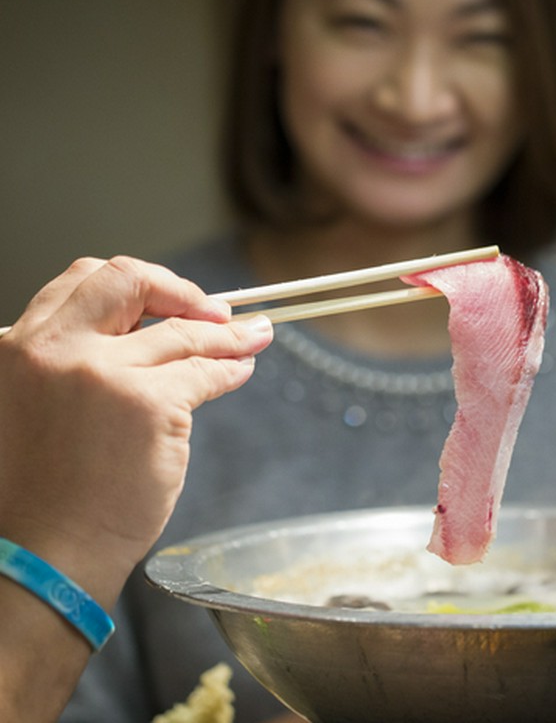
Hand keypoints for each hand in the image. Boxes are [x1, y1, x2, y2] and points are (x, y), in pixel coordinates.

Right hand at [0, 256, 272, 601]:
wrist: (41, 554)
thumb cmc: (42, 494)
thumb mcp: (35, 406)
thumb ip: (75, 365)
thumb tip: (149, 334)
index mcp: (18, 345)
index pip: (86, 280)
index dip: (140, 283)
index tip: (169, 299)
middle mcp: (53, 349)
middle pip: (131, 280)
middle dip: (181, 290)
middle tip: (216, 310)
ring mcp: (102, 373)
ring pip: (181, 331)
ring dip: (226, 333)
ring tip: (253, 338)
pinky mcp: (147, 404)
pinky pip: (204, 371)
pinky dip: (230, 369)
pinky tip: (240, 373)